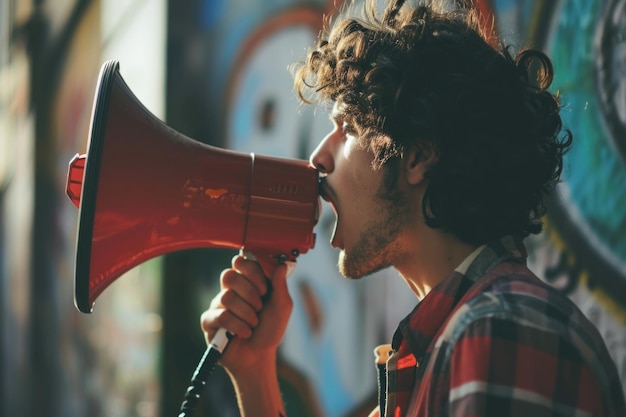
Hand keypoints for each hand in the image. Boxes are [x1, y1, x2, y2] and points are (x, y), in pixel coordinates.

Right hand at [200, 254, 293, 375]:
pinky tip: (244, 333)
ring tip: (253, 324)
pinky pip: (220, 316)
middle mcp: (229, 290)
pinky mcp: (209, 321)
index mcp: (246, 282)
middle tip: (260, 307)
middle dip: (249, 293)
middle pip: (229, 275)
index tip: (265, 289)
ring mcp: (217, 305)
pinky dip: (237, 326)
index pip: (240, 262)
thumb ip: (280, 286)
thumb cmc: (270, 330)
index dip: (253, 273)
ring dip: (247, 314)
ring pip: (226, 297)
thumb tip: (281, 264)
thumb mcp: (281, 307)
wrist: (259, 356)